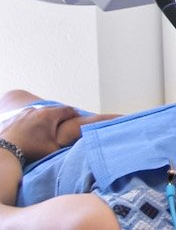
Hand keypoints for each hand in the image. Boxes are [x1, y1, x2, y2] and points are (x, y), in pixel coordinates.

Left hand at [0, 105, 117, 163]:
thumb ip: (67, 144)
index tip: (78, 119)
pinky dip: (31, 123)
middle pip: (54, 111)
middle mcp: (37, 111)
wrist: (4, 152)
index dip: (75, 115)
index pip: (68, 110)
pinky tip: (30, 133)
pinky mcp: (14, 119)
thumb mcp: (53, 149)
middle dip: (59, 117)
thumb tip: (81, 146)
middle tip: (63, 126)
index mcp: (49, 115)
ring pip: (39, 114)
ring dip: (44, 120)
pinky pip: (27, 118)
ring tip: (45, 131)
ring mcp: (24, 114)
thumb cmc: (29, 150)